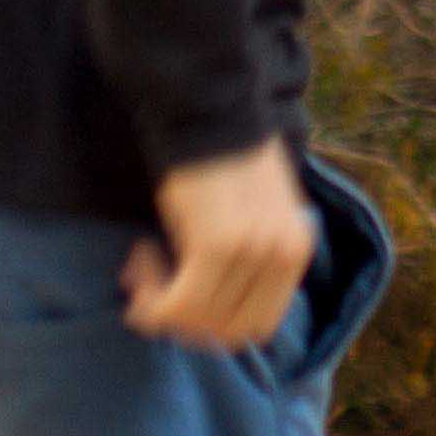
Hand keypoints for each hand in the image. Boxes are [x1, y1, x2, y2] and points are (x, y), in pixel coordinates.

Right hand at [125, 138, 317, 348]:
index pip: (258, 325)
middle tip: (152, 284)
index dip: (214, 323)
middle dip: (184, 321)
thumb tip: (211, 305)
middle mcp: (282, 256)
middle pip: (229, 332)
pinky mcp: (216, 246)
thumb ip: (251, 257)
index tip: (182, 295)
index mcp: (297, 250)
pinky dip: (151, 295)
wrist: (207, 103)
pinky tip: (138, 256)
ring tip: (142, 263)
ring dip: (160, 304)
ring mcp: (253, 253)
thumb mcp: (256, 211)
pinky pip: (178, 303)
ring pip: (199, 322)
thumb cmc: (222, 153)